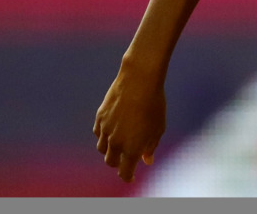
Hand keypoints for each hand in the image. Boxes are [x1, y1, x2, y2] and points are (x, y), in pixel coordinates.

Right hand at [94, 65, 166, 182]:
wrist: (139, 80)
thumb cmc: (154, 104)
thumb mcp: (158, 127)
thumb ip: (151, 146)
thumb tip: (147, 160)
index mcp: (132, 149)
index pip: (125, 172)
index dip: (128, 177)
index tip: (131, 177)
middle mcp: (116, 142)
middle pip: (111, 162)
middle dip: (118, 163)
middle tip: (126, 158)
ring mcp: (105, 130)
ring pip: (102, 149)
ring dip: (110, 150)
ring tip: (120, 143)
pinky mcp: (99, 117)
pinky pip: (98, 133)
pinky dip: (104, 135)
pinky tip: (112, 130)